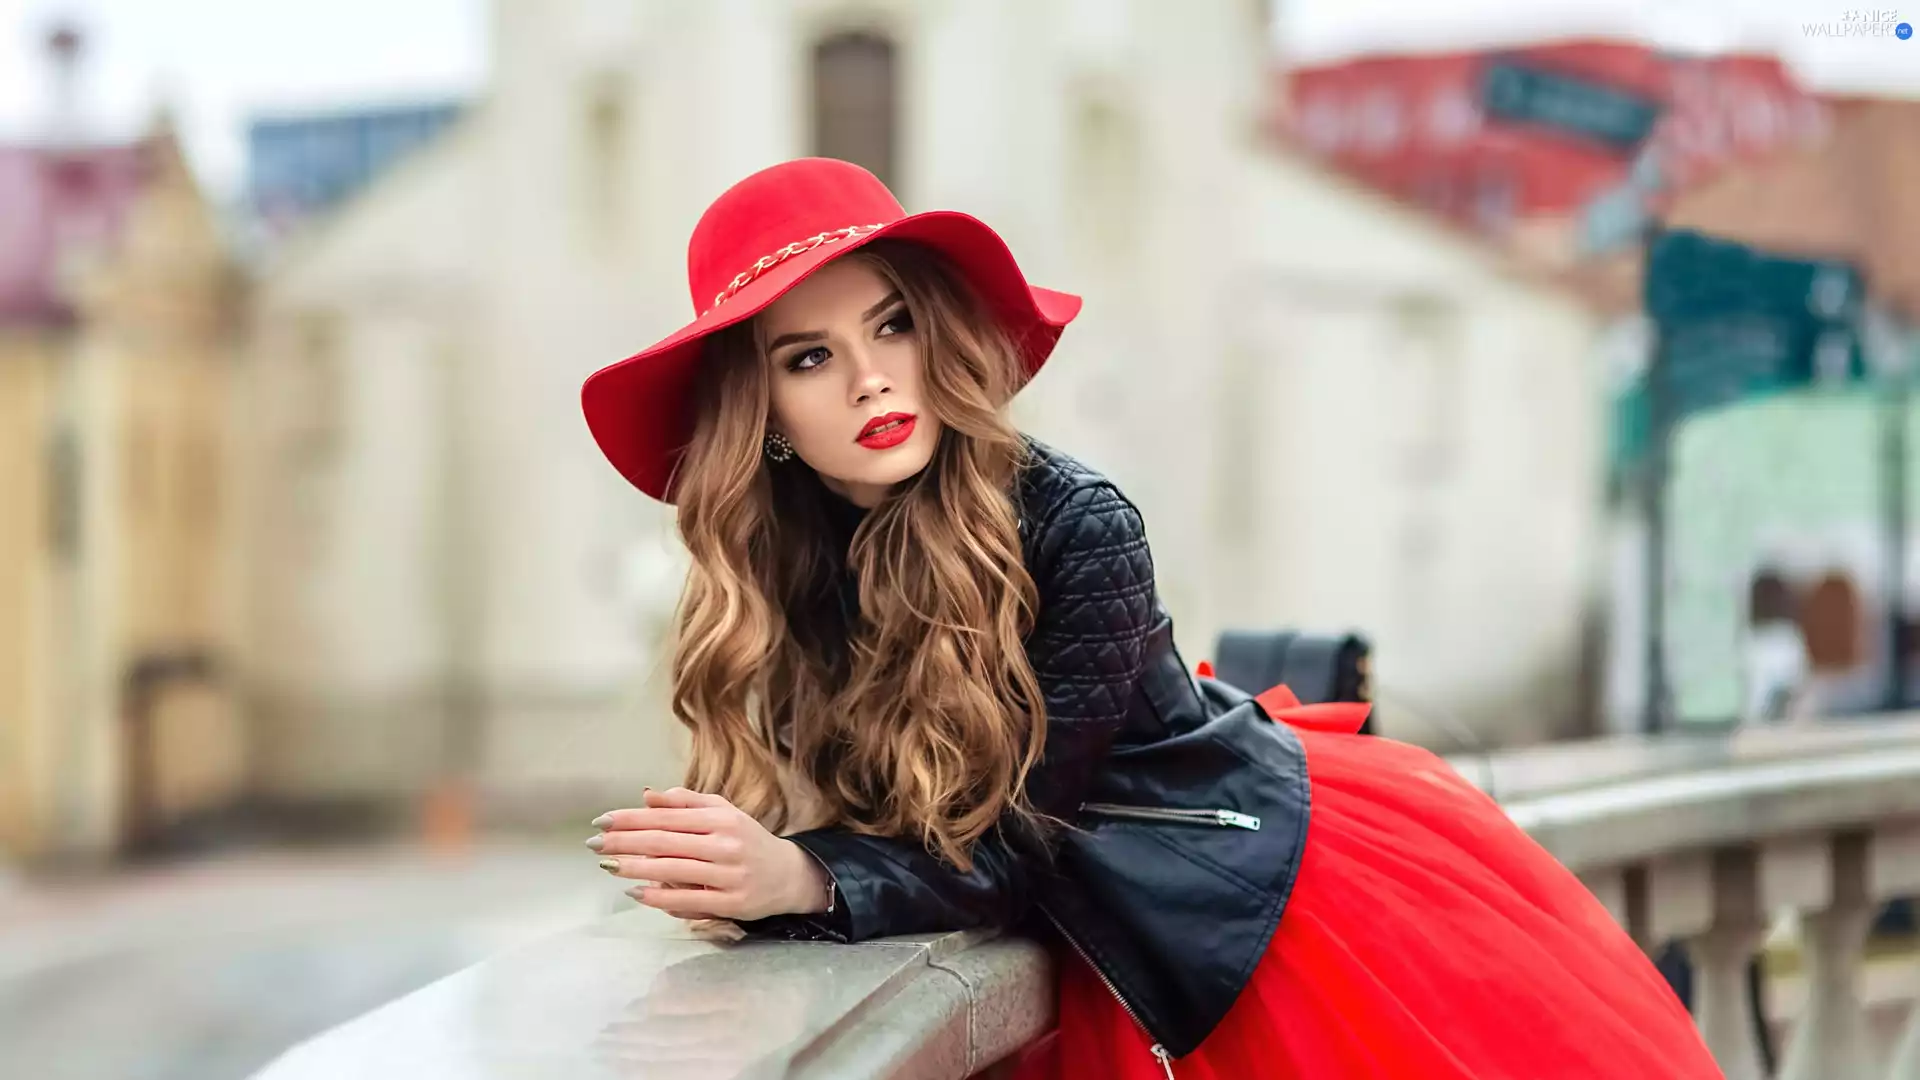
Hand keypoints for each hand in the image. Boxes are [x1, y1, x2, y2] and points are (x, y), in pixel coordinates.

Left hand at [591, 787, 831, 921]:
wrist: (789, 875)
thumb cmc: (747, 840)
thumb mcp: (723, 812)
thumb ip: (686, 802)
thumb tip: (647, 796)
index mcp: (721, 818)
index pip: (666, 817)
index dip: (631, 819)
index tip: (602, 821)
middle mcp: (725, 844)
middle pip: (664, 842)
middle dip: (624, 842)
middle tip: (595, 844)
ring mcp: (729, 875)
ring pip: (673, 870)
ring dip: (635, 868)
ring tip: (608, 866)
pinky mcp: (731, 903)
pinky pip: (688, 900)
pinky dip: (659, 897)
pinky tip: (635, 892)